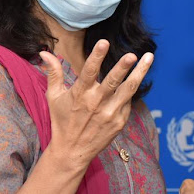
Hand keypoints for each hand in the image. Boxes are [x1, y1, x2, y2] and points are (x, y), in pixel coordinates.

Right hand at [40, 39, 153, 172]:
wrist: (72, 151)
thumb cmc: (61, 120)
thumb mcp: (53, 96)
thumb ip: (53, 73)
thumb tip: (44, 52)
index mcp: (80, 94)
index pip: (89, 72)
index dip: (96, 56)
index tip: (104, 42)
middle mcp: (96, 103)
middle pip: (113, 82)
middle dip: (123, 67)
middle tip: (132, 55)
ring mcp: (110, 113)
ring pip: (128, 90)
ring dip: (139, 73)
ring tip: (149, 57)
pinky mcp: (119, 122)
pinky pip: (128, 102)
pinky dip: (130, 90)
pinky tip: (135, 79)